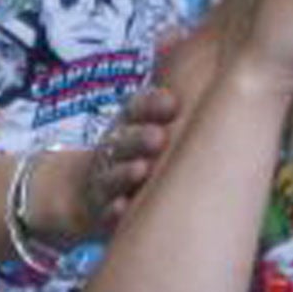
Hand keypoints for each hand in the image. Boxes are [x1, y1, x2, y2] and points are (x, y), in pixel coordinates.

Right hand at [31, 84, 178, 242]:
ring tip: (141, 169)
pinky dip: (113, 211)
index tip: (172, 103)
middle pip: (124, 142)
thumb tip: (210, 78)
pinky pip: (106, 213)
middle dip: (139, 139)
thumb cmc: (132, 153)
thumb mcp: (143, 126)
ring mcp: (105, 181)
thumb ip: (166, 109)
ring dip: (126, 173)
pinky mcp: (102, 212)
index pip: (135, 110)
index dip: (151, 105)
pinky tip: (122, 208)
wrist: (83, 192)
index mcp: (126, 125)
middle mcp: (114, 151)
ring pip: (114, 177)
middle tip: (159, 137)